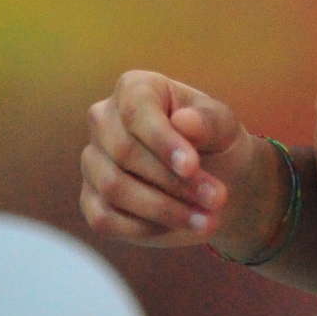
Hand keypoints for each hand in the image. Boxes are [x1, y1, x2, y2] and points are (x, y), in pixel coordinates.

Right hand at [80, 70, 267, 252]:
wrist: (216, 180)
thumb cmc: (216, 142)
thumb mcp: (224, 128)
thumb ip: (208, 122)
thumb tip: (183, 122)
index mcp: (135, 88)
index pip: (136, 110)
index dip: (162, 140)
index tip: (192, 167)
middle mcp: (104, 120)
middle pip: (124, 152)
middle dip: (173, 181)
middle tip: (216, 199)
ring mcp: (93, 161)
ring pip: (114, 188)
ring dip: (165, 209)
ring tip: (207, 219)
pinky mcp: (91, 200)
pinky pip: (105, 219)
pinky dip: (146, 227)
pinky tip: (181, 224)